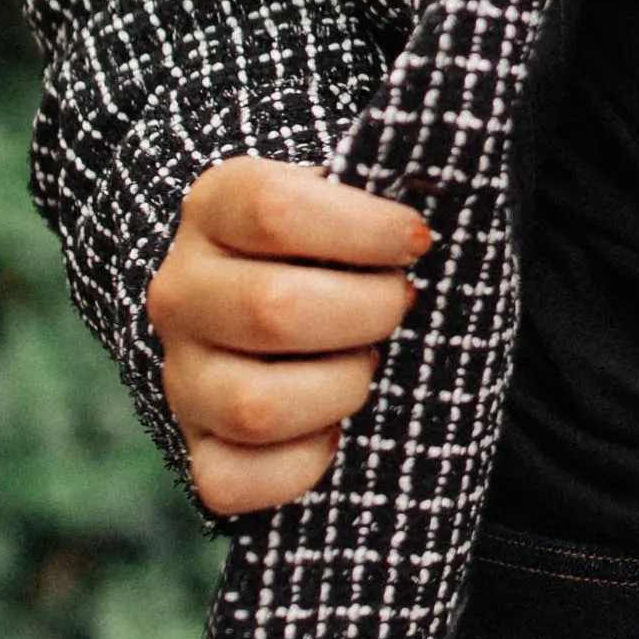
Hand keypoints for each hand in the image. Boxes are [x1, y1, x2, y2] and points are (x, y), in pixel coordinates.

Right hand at [146, 157, 431, 518]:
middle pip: (274, 310)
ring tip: (366, 365)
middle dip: (368, 314)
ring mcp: (181, 375)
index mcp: (215, 206)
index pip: (275, 211)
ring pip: (255, 405)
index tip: (415, 241)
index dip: (365, 230)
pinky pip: (231, 482)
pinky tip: (335, 433)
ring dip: (342, 389)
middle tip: (399, 307)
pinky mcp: (195, 447)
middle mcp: (181, 291)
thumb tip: (457, 156)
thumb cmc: (334, 244)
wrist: (267, 295)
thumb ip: (391, 178)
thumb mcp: (348, 193)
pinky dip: (301, 467)